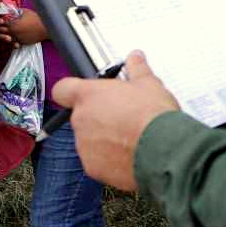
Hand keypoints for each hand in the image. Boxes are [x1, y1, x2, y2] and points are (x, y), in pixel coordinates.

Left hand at [0, 8, 46, 46]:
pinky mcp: (21, 43)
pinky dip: (9, 42)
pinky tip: (10, 38)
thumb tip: (6, 9)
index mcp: (12, 23)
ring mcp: (16, 38)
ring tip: (2, 31)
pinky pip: (11, 44)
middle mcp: (12, 32)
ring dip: (1, 35)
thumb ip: (13, 11)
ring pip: (3, 38)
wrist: (46, 28)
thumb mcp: (24, 11)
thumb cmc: (36, 18)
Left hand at [52, 51, 179, 190]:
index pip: (62, 90)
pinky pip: (97, 161)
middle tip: (121, 116)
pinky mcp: (93, 168)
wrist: (163, 151)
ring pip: (88, 140)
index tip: (84, 93)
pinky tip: (129, 154)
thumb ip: (137, 69)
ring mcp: (84, 146)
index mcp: (89, 95)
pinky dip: (109, 160)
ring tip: (129, 138)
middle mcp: (81, 120)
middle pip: (81, 116)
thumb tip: (135, 58)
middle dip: (98, 117)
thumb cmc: (153, 117)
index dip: (71, 91)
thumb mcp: (149, 84)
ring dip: (103, 139)